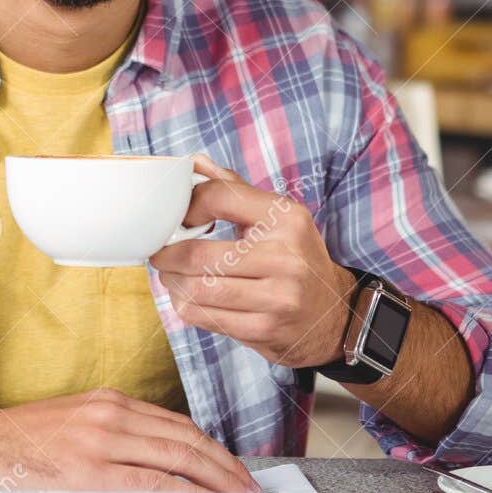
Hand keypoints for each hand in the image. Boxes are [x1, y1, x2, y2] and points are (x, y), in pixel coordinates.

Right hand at [0, 387, 260, 492]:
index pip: (176, 425)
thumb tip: (146, 474)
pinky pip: (151, 482)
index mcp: (106, 403)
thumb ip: (105, 443)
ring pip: (177, 458)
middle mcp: (110, 415)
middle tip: (251, 490)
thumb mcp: (65, 429)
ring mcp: (100, 441)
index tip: (232, 471)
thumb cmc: (8, 449)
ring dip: (216, 481)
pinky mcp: (88, 470)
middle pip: (187, 439)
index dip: (211, 450)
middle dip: (226, 466)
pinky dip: (184, 492)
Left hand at [149, 154, 357, 369]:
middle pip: (199, 254)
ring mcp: (278, 297)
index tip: (181, 219)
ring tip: (171, 276)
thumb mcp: (278, 217)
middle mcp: (286, 257)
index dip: (188, 206)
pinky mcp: (266, 329)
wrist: (332, 313)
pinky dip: (187, 306)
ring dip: (173, 283)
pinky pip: (206, 318)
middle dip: (167, 255)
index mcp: (287, 218)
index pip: (220, 197)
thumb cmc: (294, 258)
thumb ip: (234, 189)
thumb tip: (194, 163)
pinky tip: (189, 298)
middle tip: (159, 254)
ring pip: (197, 290)